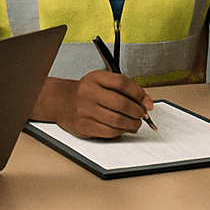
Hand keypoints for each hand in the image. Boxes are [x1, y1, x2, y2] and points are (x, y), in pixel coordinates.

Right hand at [34, 72, 153, 137]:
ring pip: (117, 120)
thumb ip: (125, 89)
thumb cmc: (87, 92)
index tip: (147, 102)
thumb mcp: (103, 81)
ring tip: (135, 123)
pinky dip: (121, 131)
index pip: (123, 83)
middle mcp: (89, 93)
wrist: (62, 101)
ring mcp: (85, 110)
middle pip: (122, 104)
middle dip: (138, 112)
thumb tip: (147, 102)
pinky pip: (109, 132)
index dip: (139, 93)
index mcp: (96, 78)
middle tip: (142, 115)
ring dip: (132, 124)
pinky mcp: (84, 126)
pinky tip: (123, 128)